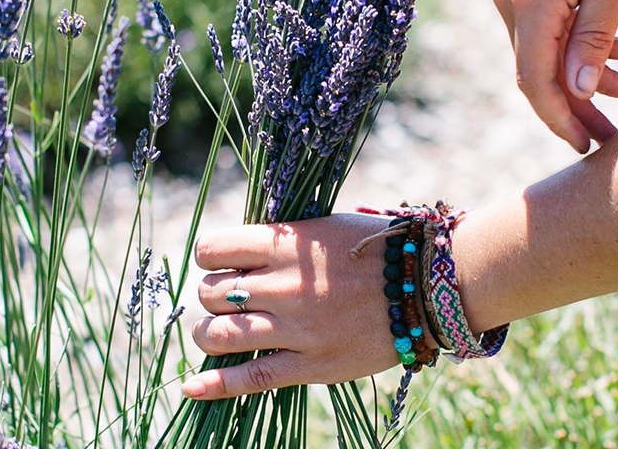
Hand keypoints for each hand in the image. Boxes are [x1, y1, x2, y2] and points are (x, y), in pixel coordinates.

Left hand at [182, 214, 416, 399]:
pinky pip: (250, 377)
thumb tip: (236, 255)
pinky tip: (190, 388)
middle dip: (211, 294)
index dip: (208, 255)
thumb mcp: (324, 227)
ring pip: (220, 334)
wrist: (427, 286)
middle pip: (211, 292)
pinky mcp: (311, 365)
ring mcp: (297, 328)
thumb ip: (280, 242)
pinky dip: (213, 385)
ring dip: (209, 333)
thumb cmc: (377, 249)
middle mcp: (284, 285)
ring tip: (219, 331)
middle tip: (228, 297)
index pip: (213, 249)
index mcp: (286, 245)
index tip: (217, 262)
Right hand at [492, 0, 617, 152]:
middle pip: (538, 71)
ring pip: (545, 52)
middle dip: (581, 105)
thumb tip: (576, 92)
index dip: (562, 119)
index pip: (535, 80)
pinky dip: (583, 46)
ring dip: (589, 75)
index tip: (591, 148)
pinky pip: (548, 29)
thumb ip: (593, 39)